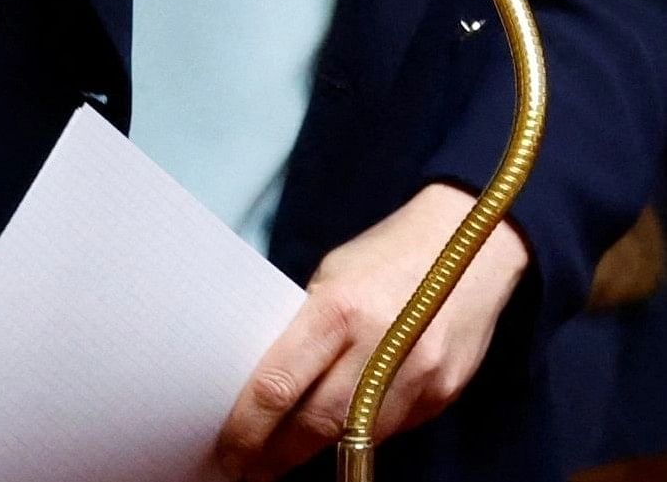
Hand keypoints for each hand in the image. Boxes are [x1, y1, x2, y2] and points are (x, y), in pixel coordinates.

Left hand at [217, 185, 529, 477]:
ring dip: (316, 452)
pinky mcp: (442, 393)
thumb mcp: (334, 275)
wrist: (474, 240)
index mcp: (339, 306)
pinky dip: (362, 432)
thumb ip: (307, 328)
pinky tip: (343, 428)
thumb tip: (272, 383)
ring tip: (281, 457)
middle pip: (316, 425)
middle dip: (274, 455)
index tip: (226, 448)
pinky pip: (391, 428)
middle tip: (245, 468)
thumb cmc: (389, 252)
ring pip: (355, 437)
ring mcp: (417, 375)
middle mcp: (379, 345)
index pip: (278, 385)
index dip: (247, 428)